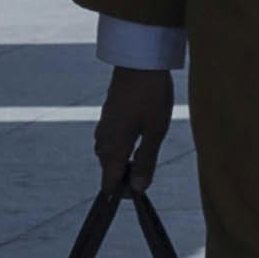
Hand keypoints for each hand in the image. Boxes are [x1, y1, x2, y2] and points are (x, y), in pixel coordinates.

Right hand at [93, 61, 173, 183]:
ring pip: (108, 154)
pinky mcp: (107, 117)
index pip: (109, 182)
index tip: (138, 193)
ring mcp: (103, 127)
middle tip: (146, 174)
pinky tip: (137, 140)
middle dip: (124, 177)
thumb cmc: (151, 97)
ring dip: (123, 161)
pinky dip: (121, 148)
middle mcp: (103, 140)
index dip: (121, 192)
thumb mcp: (155, 132)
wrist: (139, 64)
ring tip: (144, 157)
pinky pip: (110, 141)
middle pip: (108, 169)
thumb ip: (146, 161)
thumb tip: (137, 188)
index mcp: (113, 148)